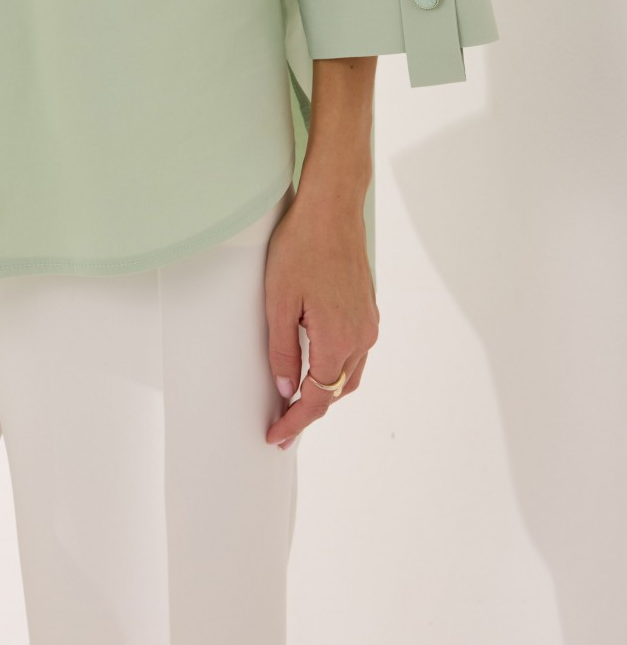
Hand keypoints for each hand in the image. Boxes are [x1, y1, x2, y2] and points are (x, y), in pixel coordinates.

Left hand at [263, 178, 378, 446]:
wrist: (332, 207)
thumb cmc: (302, 246)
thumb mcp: (279, 301)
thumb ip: (283, 351)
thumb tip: (287, 389)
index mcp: (339, 339)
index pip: (317, 398)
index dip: (295, 421)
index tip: (277, 436)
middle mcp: (361, 336)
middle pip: (336, 391)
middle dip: (309, 412)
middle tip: (282, 425)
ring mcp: (368, 322)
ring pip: (348, 374)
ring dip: (325, 392)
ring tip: (297, 402)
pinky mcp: (367, 308)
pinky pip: (355, 353)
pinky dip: (335, 369)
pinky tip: (318, 366)